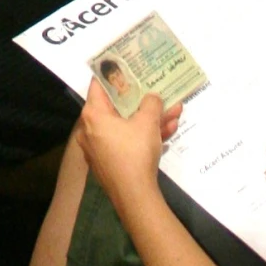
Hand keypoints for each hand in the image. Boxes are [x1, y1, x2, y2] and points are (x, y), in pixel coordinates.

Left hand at [78, 83, 180, 211]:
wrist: (135, 197)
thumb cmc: (135, 152)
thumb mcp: (147, 122)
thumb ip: (151, 103)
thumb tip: (152, 97)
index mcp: (93, 115)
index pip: (99, 86)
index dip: (113, 75)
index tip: (125, 68)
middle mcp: (91, 130)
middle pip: (118, 109)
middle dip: (143, 103)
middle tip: (157, 93)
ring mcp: (100, 149)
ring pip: (127, 128)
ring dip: (151, 121)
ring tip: (174, 113)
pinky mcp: (110, 164)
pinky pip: (127, 143)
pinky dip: (144, 137)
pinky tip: (168, 133)